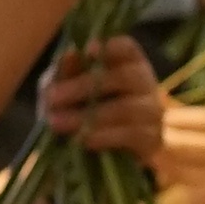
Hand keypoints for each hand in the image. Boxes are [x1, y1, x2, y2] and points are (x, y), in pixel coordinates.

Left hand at [32, 36, 169, 158]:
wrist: (90, 156)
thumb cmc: (76, 109)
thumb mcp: (61, 88)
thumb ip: (64, 72)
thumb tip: (71, 53)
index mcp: (125, 61)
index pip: (127, 47)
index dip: (111, 47)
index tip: (88, 50)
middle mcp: (144, 81)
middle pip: (124, 76)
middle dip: (84, 87)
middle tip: (51, 98)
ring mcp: (152, 110)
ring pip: (127, 108)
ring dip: (88, 116)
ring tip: (58, 124)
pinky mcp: (152, 138)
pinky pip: (132, 135)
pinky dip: (105, 137)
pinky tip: (83, 140)